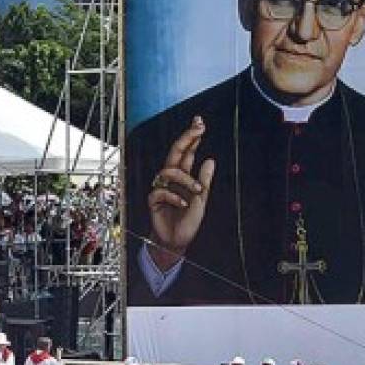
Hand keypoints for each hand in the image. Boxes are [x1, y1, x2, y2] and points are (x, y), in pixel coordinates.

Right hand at [147, 116, 215, 270]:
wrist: (177, 241)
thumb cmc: (188, 220)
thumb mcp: (202, 199)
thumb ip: (204, 180)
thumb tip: (210, 159)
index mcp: (183, 176)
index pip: (186, 152)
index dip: (192, 138)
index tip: (200, 124)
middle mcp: (171, 179)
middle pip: (174, 153)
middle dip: (186, 139)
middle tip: (198, 129)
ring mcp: (161, 188)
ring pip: (169, 171)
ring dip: (186, 179)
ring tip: (198, 190)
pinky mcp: (153, 201)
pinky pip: (161, 192)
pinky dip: (175, 197)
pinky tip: (184, 204)